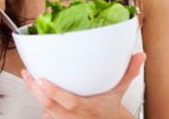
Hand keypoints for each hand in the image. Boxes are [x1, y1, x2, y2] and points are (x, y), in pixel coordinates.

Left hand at [21, 52, 145, 118]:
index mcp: (89, 108)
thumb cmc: (109, 107)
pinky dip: (42, 107)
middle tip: (28, 74)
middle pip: (49, 106)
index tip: (42, 79)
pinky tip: (37, 92)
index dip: (54, 92)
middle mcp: (75, 117)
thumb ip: (129, 72)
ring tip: (28, 78)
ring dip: (36, 96)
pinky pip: (46, 117)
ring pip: (45, 111)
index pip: (69, 102)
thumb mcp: (120, 90)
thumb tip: (140, 55)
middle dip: (35, 90)